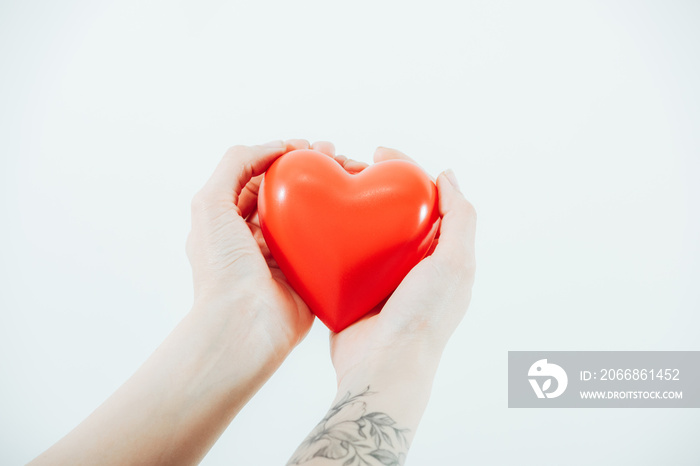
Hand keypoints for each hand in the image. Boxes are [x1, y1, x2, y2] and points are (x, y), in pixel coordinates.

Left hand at [186, 139, 338, 351]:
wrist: (245, 325)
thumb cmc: (222, 268)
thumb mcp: (210, 203)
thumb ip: (235, 164)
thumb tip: (275, 148)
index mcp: (229, 223)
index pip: (257, 179)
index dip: (280, 158)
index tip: (307, 148)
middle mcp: (256, 239)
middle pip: (287, 195)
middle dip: (310, 171)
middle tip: (335, 157)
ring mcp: (285, 258)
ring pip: (311, 216)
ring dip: (330, 193)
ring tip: (352, 173)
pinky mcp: (310, 276)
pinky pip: (329, 245)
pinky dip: (343, 225)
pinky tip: (356, 207)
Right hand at [287, 147, 475, 465]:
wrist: (382, 366)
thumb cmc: (424, 316)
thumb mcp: (455, 264)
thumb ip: (460, 218)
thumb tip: (447, 176)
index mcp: (436, 254)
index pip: (421, 200)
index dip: (404, 171)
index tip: (381, 154)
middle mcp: (407, 262)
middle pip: (388, 209)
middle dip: (369, 182)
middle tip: (347, 164)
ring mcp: (376, 275)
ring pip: (360, 228)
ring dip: (345, 204)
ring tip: (327, 182)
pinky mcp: (348, 288)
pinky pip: (337, 253)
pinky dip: (327, 232)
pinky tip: (313, 216)